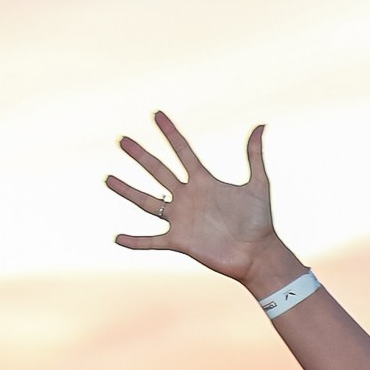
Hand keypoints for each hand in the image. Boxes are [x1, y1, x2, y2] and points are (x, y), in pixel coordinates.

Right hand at [105, 113, 280, 283]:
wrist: (258, 254)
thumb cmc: (261, 221)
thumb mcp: (259, 184)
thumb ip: (254, 156)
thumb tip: (261, 124)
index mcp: (204, 182)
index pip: (183, 151)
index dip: (170, 133)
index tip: (157, 114)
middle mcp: (188, 197)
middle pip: (159, 171)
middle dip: (140, 155)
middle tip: (122, 139)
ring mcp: (182, 219)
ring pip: (148, 202)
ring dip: (128, 191)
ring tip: (108, 179)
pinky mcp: (180, 242)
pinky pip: (152, 241)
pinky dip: (135, 241)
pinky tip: (117, 238)